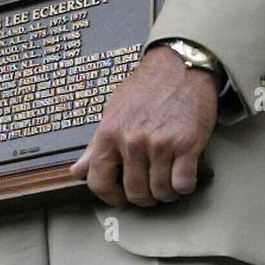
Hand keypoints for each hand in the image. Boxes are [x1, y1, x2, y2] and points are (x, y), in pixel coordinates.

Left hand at [71, 45, 217, 207]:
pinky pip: (183, 183)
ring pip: (161, 192)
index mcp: (109, 133)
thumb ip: (95, 145)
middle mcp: (132, 140)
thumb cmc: (147, 87)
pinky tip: (183, 176)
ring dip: (166, 194)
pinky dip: (184, 186)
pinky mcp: (187, 144)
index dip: (110, 197)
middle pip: (135, 192)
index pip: (98, 182)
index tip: (120, 197)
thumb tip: (78, 170)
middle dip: (144, 198)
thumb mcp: (113, 112)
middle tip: (151, 191)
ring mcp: (160, 143)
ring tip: (168, 183)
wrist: (180, 65)